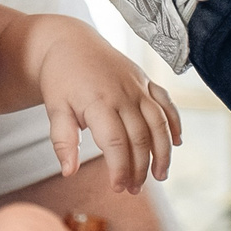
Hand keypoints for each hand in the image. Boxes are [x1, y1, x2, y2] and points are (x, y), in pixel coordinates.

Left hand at [32, 20, 181, 191]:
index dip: (120, 168)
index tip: (118, 188)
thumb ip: (63, 139)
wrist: (68, 41)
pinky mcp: (145, 80)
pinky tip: (176, 143)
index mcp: (98, 101)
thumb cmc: (60, 77)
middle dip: (140, 167)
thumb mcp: (53, 107)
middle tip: (134, 189)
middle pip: (140, 137)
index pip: (115, 142)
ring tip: (160, 175)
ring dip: (163, 152)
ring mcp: (137, 86)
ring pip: (159, 123)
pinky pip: (166, 102)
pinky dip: (175, 122)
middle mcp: (123, 93)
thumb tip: (69, 172)